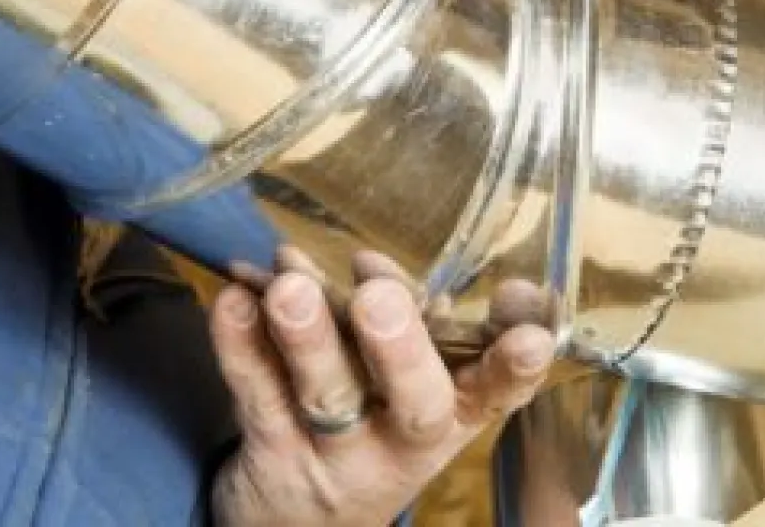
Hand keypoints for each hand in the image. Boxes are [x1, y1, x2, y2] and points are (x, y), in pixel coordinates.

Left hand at [207, 247, 554, 526]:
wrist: (301, 522)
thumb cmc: (378, 421)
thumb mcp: (423, 384)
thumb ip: (426, 321)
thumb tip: (390, 264)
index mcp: (458, 412)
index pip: (500, 390)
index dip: (516, 364)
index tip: (531, 336)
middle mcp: (405, 441)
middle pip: (412, 404)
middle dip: (399, 349)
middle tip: (378, 299)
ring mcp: (338, 455)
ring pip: (326, 397)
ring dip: (307, 337)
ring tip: (289, 287)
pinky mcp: (273, 456)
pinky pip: (256, 397)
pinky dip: (240, 345)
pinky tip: (233, 300)